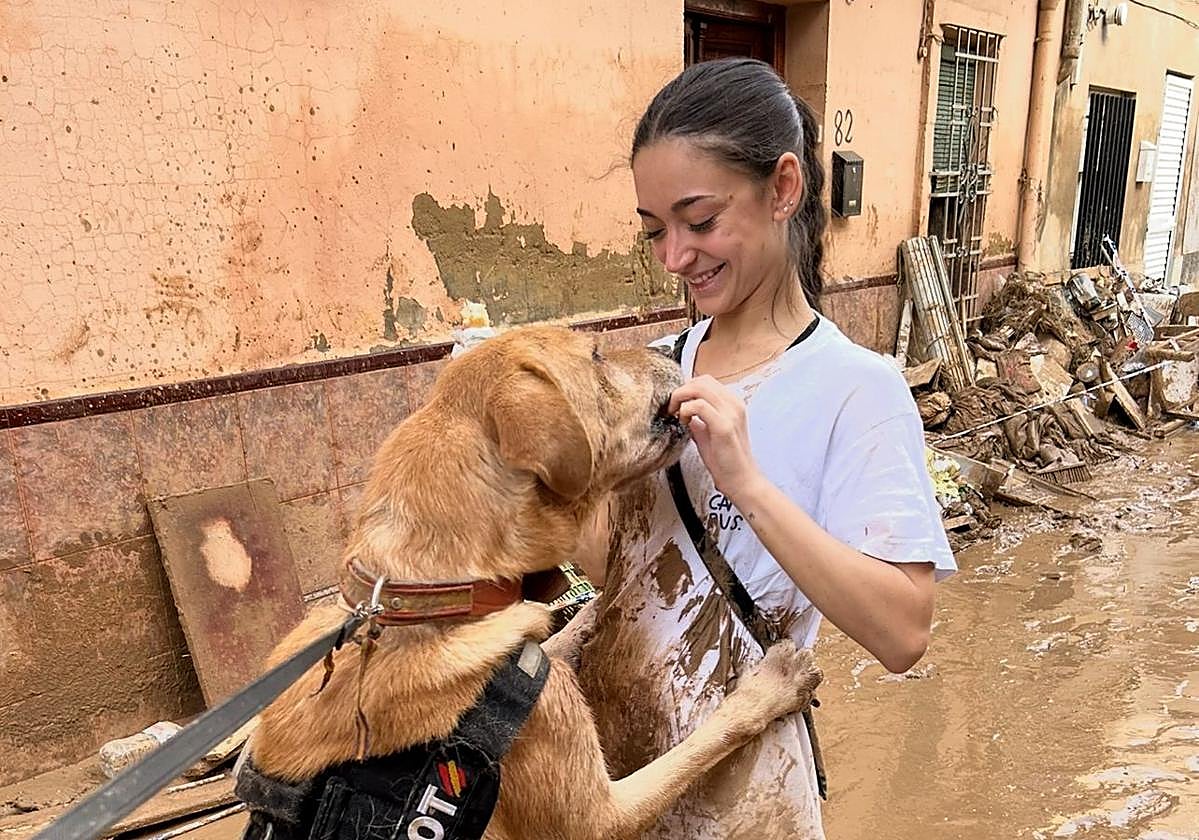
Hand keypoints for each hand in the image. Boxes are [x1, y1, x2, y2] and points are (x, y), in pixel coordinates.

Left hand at [669, 375, 762, 499]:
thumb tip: (682, 410)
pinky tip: (684, 422)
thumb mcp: (707, 433)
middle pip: (701, 380)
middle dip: (681, 391)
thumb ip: (697, 418)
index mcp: (732, 404)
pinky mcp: (724, 426)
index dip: (687, 389)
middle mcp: (734, 404)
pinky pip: (699, 406)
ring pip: (699, 387)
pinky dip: (685, 410)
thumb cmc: (725, 460)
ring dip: (681, 398)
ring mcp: (731, 413)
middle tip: (673, 409)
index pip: (706, 381)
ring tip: (678, 416)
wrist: (740, 480)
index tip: (677, 404)